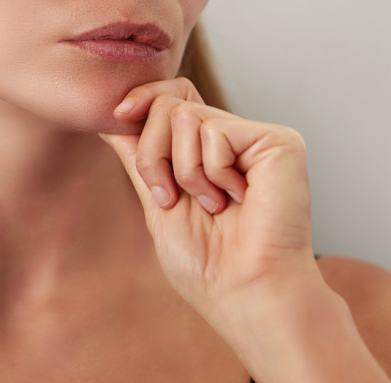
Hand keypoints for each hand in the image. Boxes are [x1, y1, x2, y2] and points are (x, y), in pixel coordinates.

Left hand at [99, 78, 317, 328]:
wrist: (243, 293)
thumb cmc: (206, 264)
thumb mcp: (156, 202)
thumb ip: (140, 156)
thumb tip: (112, 119)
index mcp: (206, 150)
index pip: (171, 96)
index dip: (141, 97)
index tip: (117, 116)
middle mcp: (233, 138)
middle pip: (168, 103)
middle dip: (153, 154)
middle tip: (172, 198)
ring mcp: (256, 138)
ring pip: (185, 115)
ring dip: (184, 172)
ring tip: (213, 205)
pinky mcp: (279, 141)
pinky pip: (215, 130)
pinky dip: (213, 172)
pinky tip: (238, 199)